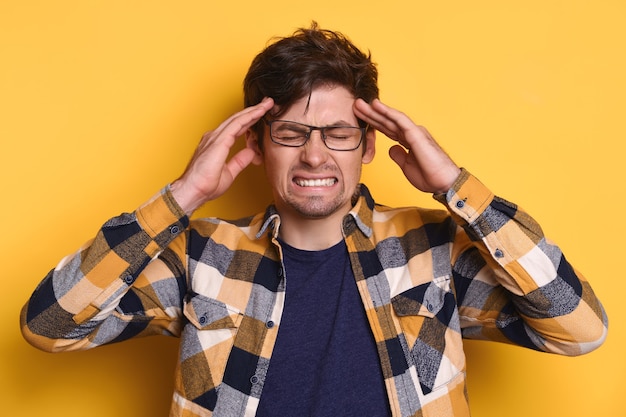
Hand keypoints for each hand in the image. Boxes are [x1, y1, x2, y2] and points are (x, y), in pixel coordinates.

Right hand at [170, 97, 273, 214]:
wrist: (193, 191)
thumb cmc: (205, 185)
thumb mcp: (229, 172)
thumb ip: (239, 161)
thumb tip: (250, 152)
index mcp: (217, 144)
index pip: (236, 128)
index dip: (249, 120)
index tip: (261, 115)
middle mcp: (214, 138)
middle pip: (238, 120)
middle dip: (253, 111)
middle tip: (267, 103)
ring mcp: (215, 138)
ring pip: (238, 119)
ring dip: (253, 111)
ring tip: (266, 104)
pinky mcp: (218, 141)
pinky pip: (236, 125)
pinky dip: (248, 117)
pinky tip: (258, 112)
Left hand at [353, 98, 460, 193]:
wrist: (444, 183)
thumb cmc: (430, 176)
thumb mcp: (407, 166)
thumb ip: (399, 156)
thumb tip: (391, 148)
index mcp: (408, 141)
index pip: (387, 129)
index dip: (373, 123)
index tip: (359, 117)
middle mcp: (411, 133)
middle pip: (386, 122)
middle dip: (370, 114)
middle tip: (355, 105)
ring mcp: (414, 132)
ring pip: (391, 118)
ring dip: (375, 110)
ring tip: (360, 103)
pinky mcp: (417, 134)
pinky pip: (400, 120)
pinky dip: (388, 112)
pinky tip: (377, 105)